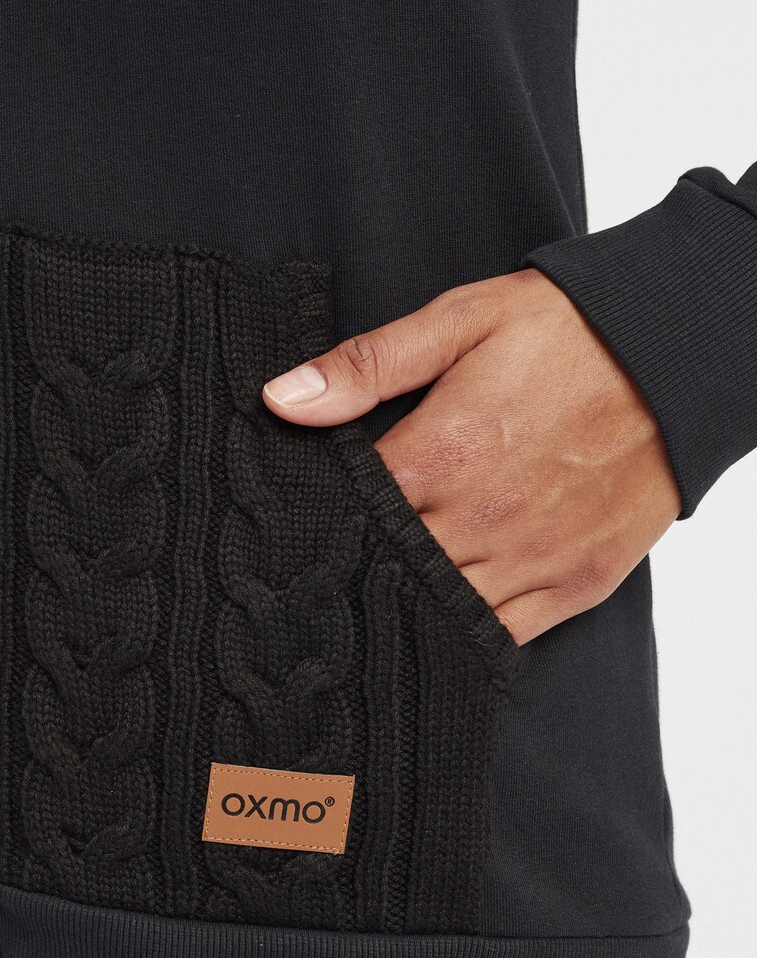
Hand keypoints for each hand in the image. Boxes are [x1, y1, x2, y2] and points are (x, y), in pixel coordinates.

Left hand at [262, 269, 681, 644]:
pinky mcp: (576, 584)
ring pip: (442, 614)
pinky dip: (469, 633)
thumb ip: (368, 364)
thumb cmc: (567, 333)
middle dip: (359, 572)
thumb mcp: (461, 321)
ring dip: (409, 606)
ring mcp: (533, 559)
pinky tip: (444, 620)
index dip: (320, 528)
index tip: (302, 529)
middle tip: (331, 576)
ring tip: (384, 598)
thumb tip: (280, 400)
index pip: (350, 519)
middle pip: (389, 574)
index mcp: (443, 456)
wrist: (677, 354)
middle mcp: (483, 520)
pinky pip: (504, 635)